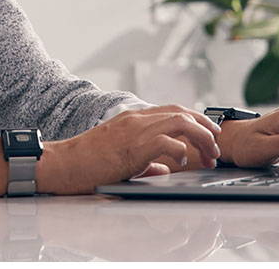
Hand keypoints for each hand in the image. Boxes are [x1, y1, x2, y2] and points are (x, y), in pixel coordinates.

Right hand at [37, 105, 222, 194]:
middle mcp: (137, 118)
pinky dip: (181, 151)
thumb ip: (146, 159)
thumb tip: (165, 167)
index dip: (196, 120)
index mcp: (134, 118)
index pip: (173, 110)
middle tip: (216, 146)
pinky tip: (185, 163)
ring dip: (200, 137)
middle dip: (205, 127)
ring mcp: (134, 129)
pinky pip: (166, 142)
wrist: (62, 163)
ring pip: (180, 121)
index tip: (210, 134)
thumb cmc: (87, 163)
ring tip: (209, 154)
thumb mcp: (121, 158)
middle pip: (182, 112)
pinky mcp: (132, 145)